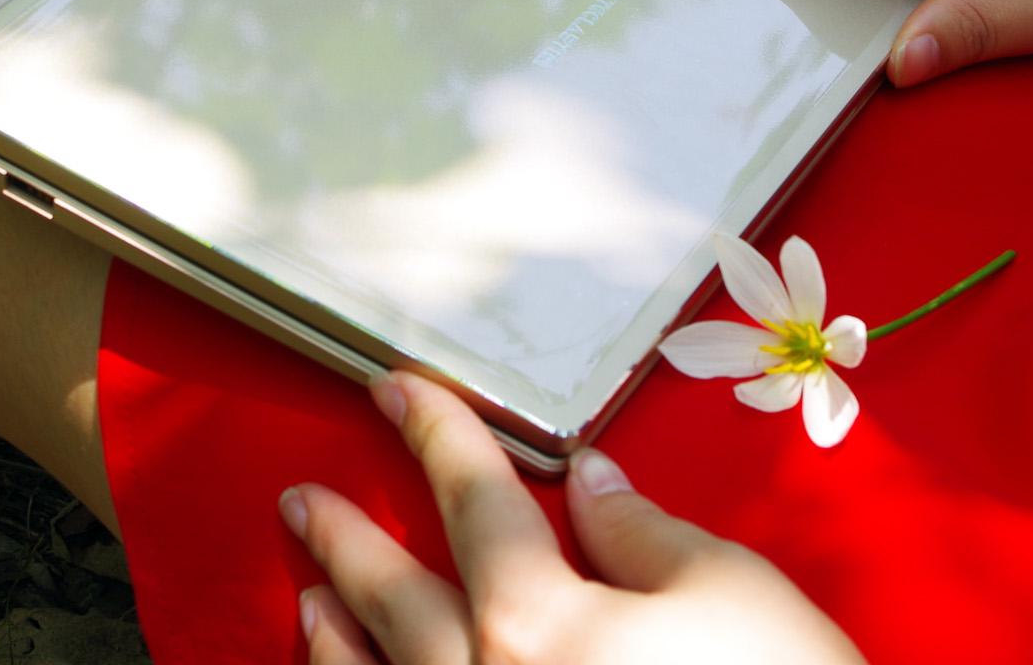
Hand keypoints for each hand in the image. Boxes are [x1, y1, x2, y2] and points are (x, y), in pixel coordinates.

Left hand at [279, 372, 864, 664]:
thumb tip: (590, 483)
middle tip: (303, 502)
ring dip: (338, 640)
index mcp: (540, 622)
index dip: (436, 435)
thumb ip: (642, 531)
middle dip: (346, 542)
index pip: (474, 500)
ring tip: (309, 599)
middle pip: (398, 599)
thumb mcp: (729, 590)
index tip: (399, 393)